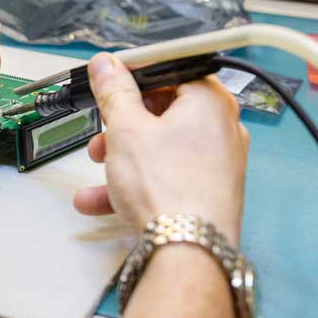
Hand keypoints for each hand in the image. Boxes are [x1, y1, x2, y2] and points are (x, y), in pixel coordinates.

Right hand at [72, 53, 248, 243]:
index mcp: (209, 101)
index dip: (134, 76)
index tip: (108, 83)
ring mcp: (217, 164)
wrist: (188, 253)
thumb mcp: (126, 129)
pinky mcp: (207, 193)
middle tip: (101, 134)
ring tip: (95, 169)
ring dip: (122, 156)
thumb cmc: (166, 187)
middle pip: (164, 111)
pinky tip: (98, 199)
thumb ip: (114, 91)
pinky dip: (136, 182)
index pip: (170, 71)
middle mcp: (221, 129)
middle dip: (123, 123)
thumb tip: (106, 64)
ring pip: (161, 148)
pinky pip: (167, 177)